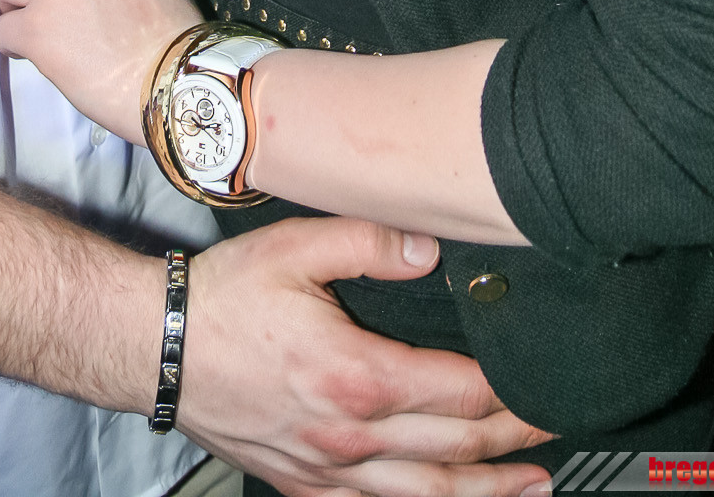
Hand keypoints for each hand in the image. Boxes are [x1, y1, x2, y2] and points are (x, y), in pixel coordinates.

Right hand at [180, 218, 554, 494]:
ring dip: (485, 492)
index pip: (460, 395)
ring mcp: (327, 470)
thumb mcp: (297, 246)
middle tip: (555, 430)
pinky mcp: (303, 485)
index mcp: (357, 376)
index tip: (545, 383)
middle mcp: (350, 436)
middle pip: (456, 450)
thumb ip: (369, 242)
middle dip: (514, 441)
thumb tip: (429, 248)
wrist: (158, 348)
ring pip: (426, 495)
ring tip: (531, 488)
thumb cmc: (224, 298)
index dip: (511, 393)